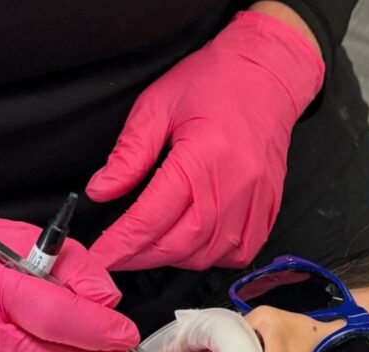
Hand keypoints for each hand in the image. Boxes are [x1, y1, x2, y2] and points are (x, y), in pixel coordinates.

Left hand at [86, 10, 323, 270]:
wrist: (268, 74)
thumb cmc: (214, 83)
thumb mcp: (157, 106)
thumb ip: (129, 153)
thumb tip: (101, 190)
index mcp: (202, 157)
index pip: (152, 217)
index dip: (120, 244)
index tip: (99, 258)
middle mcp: (234, 185)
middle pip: (180, 244)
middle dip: (141, 257)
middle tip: (116, 256)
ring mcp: (256, 200)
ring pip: (209, 255)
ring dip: (173, 259)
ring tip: (148, 250)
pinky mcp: (269, 207)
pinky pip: (240, 252)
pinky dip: (211, 258)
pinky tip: (191, 247)